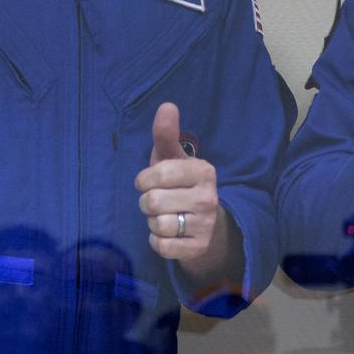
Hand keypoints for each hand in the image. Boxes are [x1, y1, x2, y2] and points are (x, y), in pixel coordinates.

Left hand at [135, 102, 220, 262]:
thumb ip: (166, 135)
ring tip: (164, 216)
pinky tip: (168, 234)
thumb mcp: (171, 159)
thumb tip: (167, 105)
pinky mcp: (198, 247)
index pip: (157, 174)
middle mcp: (209, 197)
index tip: (150, 181)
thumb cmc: (179, 184)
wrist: (203, 223)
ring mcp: (206, 224)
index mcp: (204, 171)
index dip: (144, 180)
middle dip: (146, 202)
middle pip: (153, 201)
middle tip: (157, 201)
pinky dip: (157, 241)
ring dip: (152, 222)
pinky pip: (161, 246)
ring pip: (157, 225)